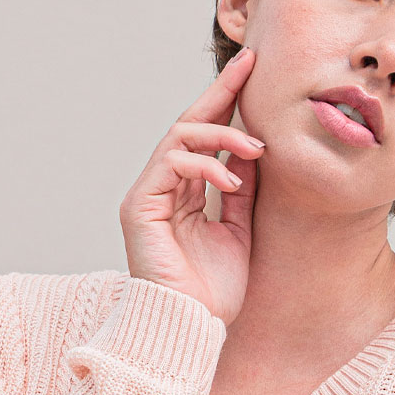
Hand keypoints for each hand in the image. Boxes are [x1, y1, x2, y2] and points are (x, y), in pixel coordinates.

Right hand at [118, 46, 264, 325]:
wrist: (193, 329)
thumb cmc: (213, 294)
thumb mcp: (238, 232)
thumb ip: (241, 191)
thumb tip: (254, 151)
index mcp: (183, 192)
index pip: (204, 136)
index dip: (226, 102)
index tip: (254, 72)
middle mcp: (161, 188)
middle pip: (188, 125)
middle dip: (220, 93)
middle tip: (249, 66)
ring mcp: (147, 195)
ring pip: (179, 138)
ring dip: (221, 136)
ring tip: (255, 149)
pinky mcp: (139, 206)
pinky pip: (170, 164)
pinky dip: (204, 165)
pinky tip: (232, 180)